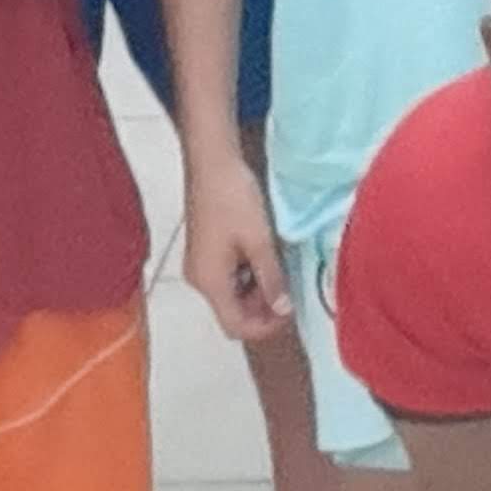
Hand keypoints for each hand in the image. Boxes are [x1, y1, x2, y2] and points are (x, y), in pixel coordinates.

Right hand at [180, 156, 290, 344]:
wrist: (212, 163)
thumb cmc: (234, 199)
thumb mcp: (259, 241)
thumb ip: (272, 279)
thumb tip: (284, 310)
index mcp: (209, 282)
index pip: (236, 326)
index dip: (265, 327)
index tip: (291, 313)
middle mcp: (199, 280)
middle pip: (232, 312)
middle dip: (263, 308)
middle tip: (290, 289)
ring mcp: (200, 266)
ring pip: (231, 295)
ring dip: (257, 290)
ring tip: (280, 269)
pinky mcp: (204, 252)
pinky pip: (228, 277)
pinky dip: (248, 275)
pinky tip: (265, 256)